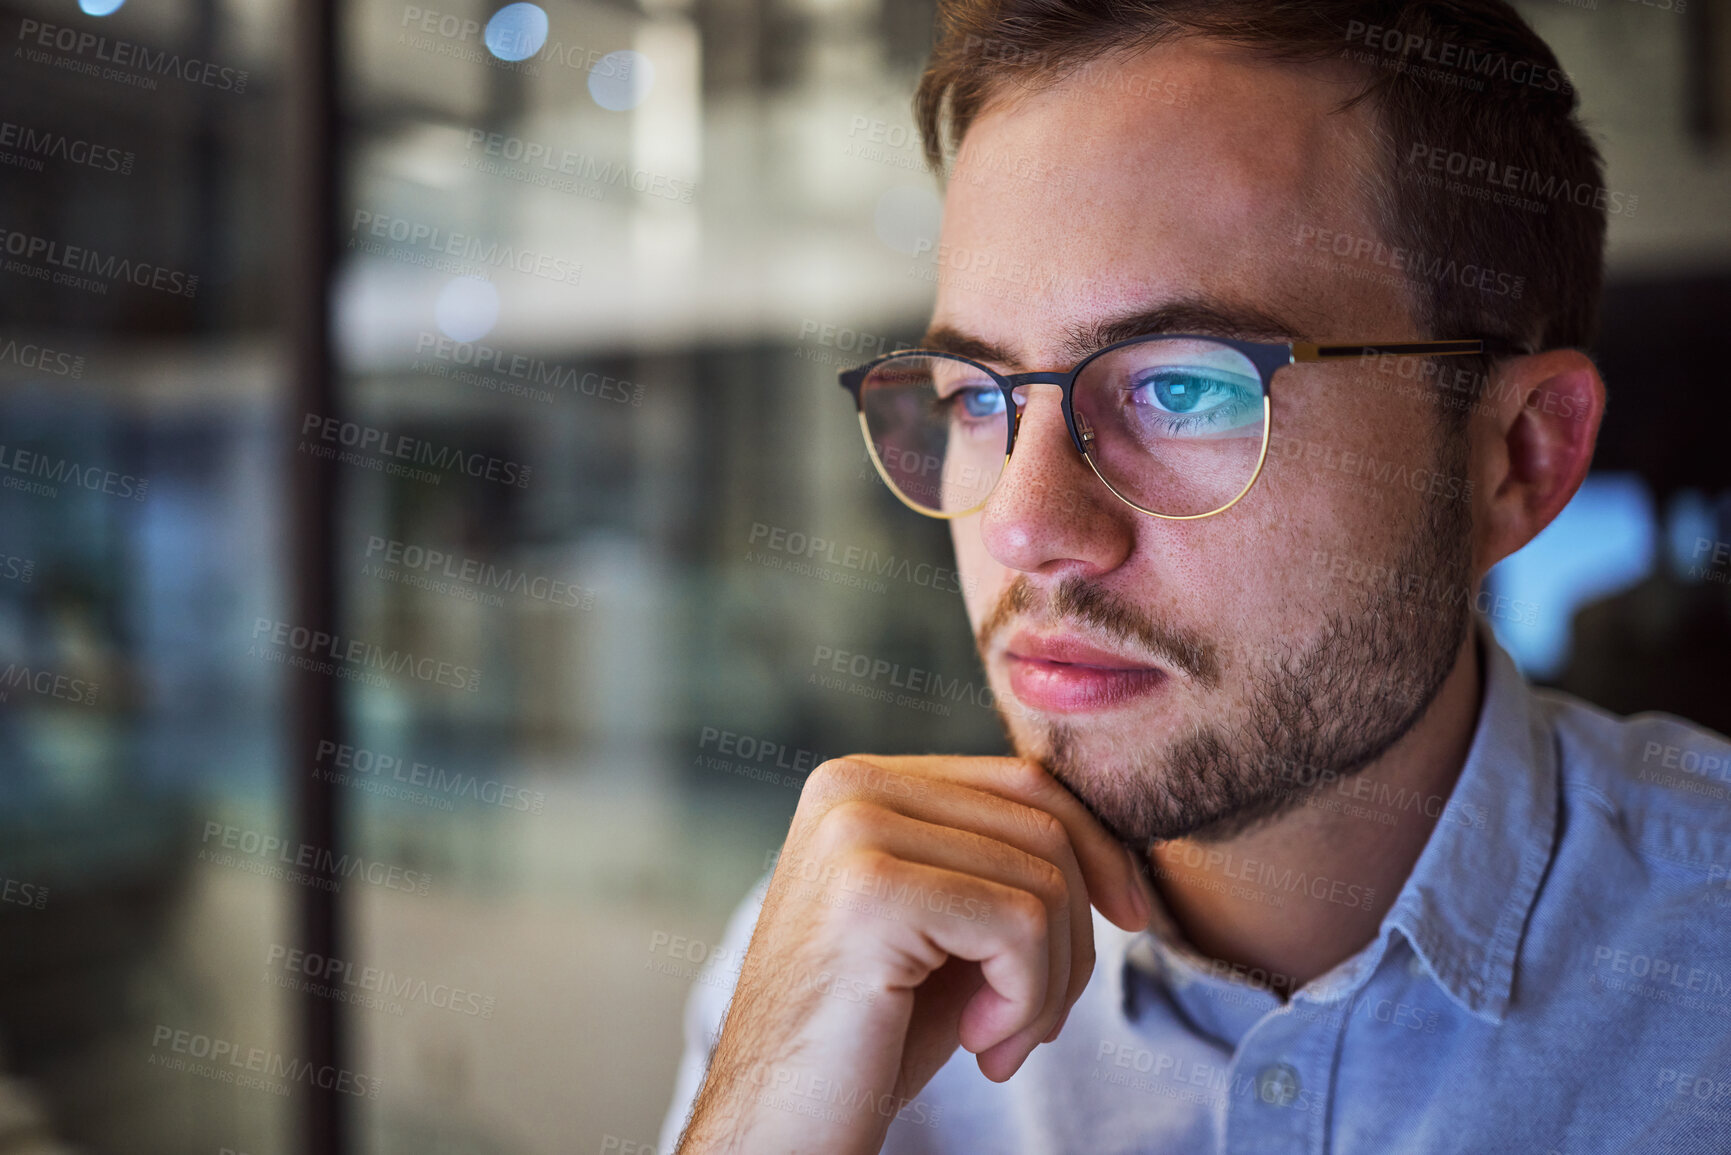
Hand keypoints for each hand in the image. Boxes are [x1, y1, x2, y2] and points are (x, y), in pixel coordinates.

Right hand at [677, 755, 1153, 1153]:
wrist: (780, 1128)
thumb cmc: (869, 1037)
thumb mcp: (945, 926)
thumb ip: (997, 858)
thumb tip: (1116, 836)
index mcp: (862, 781)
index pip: (1024, 781)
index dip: (1099, 850)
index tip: (1129, 919)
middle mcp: (850, 787)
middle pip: (1044, 826)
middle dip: (1074, 936)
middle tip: (1033, 1024)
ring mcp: (855, 832)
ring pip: (1045, 879)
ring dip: (1050, 984)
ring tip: (1000, 1040)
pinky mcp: (872, 892)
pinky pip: (1022, 927)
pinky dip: (1027, 1002)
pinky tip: (978, 1044)